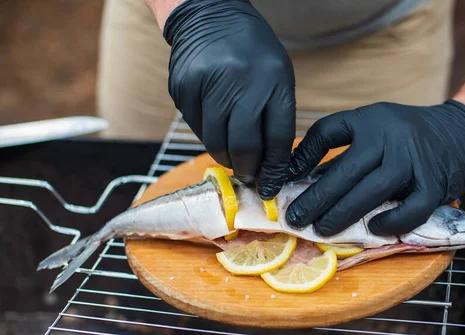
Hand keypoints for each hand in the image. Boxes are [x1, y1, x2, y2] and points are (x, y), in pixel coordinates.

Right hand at [163, 0, 295, 198]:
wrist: (209, 14)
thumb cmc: (253, 51)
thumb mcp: (278, 76)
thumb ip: (276, 117)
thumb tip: (270, 164)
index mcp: (272, 79)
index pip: (277, 138)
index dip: (274, 168)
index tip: (271, 184)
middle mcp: (239, 82)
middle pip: (243, 146)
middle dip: (248, 169)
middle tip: (249, 175)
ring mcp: (206, 85)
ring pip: (216, 142)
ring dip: (227, 157)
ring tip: (234, 157)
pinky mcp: (182, 89)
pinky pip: (196, 128)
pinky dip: (209, 136)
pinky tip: (216, 126)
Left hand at [285, 100, 464, 235]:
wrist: (464, 131)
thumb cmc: (408, 133)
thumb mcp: (375, 126)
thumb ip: (343, 148)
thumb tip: (305, 178)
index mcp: (370, 120)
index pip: (327, 132)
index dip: (302, 156)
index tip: (286, 179)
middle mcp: (391, 137)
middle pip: (345, 171)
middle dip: (315, 199)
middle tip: (295, 219)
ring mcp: (414, 161)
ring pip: (372, 192)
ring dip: (342, 214)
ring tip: (321, 230)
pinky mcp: (436, 184)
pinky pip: (410, 209)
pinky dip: (391, 222)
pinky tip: (374, 228)